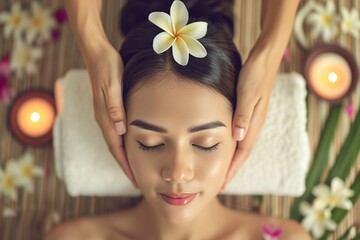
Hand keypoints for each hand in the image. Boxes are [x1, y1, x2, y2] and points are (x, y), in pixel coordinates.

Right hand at [85, 42, 135, 185]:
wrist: (97, 54)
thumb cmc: (108, 68)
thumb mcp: (113, 86)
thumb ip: (115, 108)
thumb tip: (119, 130)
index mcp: (105, 117)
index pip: (116, 147)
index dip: (125, 164)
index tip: (134, 180)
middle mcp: (103, 119)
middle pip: (114, 148)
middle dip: (124, 165)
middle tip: (135, 181)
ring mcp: (104, 114)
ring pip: (115, 141)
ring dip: (123, 156)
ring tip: (133, 168)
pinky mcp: (108, 108)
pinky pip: (115, 132)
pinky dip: (122, 143)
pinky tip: (129, 144)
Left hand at [223, 51, 277, 187]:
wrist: (264, 59)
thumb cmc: (254, 75)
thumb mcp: (247, 94)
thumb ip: (243, 116)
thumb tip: (238, 138)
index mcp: (254, 123)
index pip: (242, 152)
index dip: (232, 169)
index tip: (223, 184)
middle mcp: (254, 124)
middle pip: (242, 153)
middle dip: (232, 169)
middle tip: (221, 184)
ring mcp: (253, 119)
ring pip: (242, 146)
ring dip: (233, 160)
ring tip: (223, 171)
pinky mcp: (249, 112)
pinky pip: (241, 135)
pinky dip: (234, 146)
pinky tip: (229, 147)